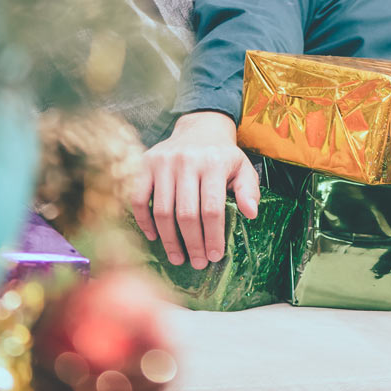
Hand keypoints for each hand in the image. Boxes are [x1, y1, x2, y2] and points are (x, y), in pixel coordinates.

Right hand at [130, 111, 259, 268]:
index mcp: (214, 163)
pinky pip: (139, 198)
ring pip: (163, 210)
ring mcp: (163, 162)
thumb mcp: (243, 168)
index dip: (213, 236)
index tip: (215, 256)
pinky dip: (144, 221)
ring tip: (178, 258)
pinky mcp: (145, 164)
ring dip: (169, 240)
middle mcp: (187, 161)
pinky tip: (154, 237)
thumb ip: (248, 190)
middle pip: (187, 214)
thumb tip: (251, 214)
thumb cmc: (222, 155)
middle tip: (197, 263)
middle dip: (192, 243)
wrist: (199, 127)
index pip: (212, 208)